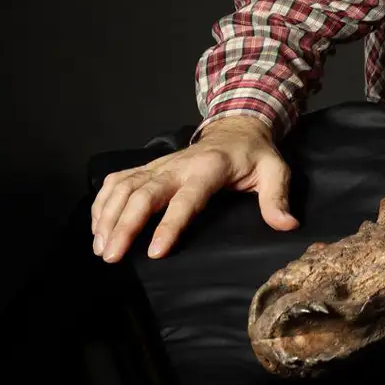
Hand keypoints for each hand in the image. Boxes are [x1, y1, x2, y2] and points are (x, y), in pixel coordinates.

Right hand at [90, 115, 297, 262]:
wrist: (236, 128)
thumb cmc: (255, 155)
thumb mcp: (274, 171)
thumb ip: (277, 198)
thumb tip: (287, 225)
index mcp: (209, 168)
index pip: (185, 200)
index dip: (169, 225)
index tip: (154, 253)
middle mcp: (178, 165)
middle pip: (144, 194)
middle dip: (124, 224)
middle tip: (111, 256)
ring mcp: (160, 165)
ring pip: (124, 187)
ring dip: (108, 216)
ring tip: (101, 248)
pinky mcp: (149, 167)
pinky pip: (118, 181)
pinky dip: (103, 202)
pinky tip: (98, 227)